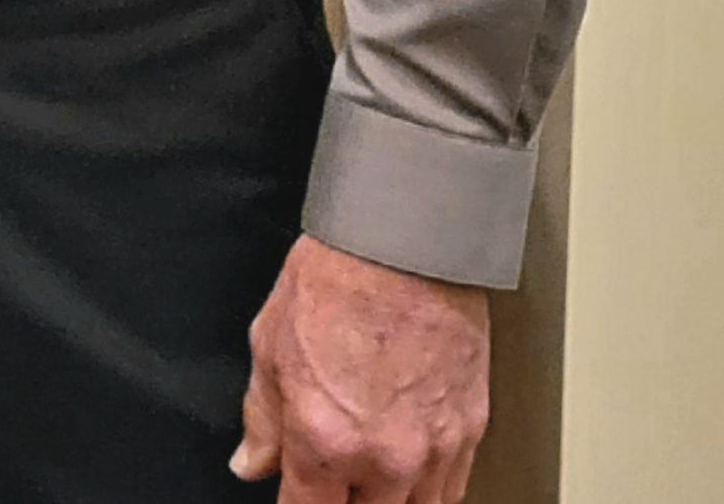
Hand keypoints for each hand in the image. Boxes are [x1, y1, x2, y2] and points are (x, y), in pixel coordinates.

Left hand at [232, 235, 489, 502]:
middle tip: (334, 477)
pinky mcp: (472, 433)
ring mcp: (435, 451)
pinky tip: (410, 470)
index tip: (296, 495)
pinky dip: (429, 489)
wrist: (404, 245)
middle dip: (345, 502)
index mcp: (326, 441)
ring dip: (389, 500)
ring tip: (371, 475)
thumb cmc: (336, 281)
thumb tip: (252, 462)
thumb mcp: (269, 344)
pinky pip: (453, 489)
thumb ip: (261, 417)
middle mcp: (386, 459)